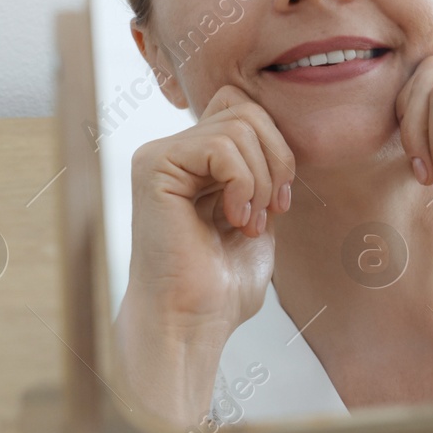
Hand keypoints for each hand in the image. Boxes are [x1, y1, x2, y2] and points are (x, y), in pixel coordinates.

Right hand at [115, 84, 295, 426]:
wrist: (193, 322)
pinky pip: (219, 145)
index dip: (276, 146)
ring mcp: (158, 155)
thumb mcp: (257, 212)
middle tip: (272, 210)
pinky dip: (243, 183)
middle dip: (276, 160)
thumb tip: (280, 129)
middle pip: (246, 110)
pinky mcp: (153, 167)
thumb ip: (262, 168)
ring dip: (261, 179)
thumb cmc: (223, 282)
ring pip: (238, 125)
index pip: (246, 110)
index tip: (280, 201)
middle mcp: (171, 151)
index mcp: (194, 160)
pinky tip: (235, 219)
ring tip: (249, 222)